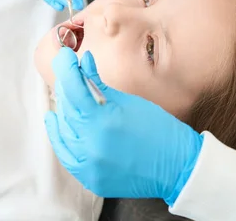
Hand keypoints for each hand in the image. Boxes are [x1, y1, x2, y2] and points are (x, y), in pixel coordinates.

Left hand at [45, 48, 202, 204]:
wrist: (178, 167)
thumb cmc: (160, 130)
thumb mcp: (130, 102)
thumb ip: (100, 85)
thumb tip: (83, 63)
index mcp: (104, 121)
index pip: (74, 89)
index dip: (66, 69)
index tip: (65, 56)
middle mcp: (92, 145)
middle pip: (66, 109)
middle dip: (66, 87)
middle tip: (69, 72)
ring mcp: (89, 166)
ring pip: (63, 132)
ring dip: (63, 111)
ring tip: (68, 96)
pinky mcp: (90, 179)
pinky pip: (66, 155)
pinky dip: (61, 137)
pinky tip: (58, 122)